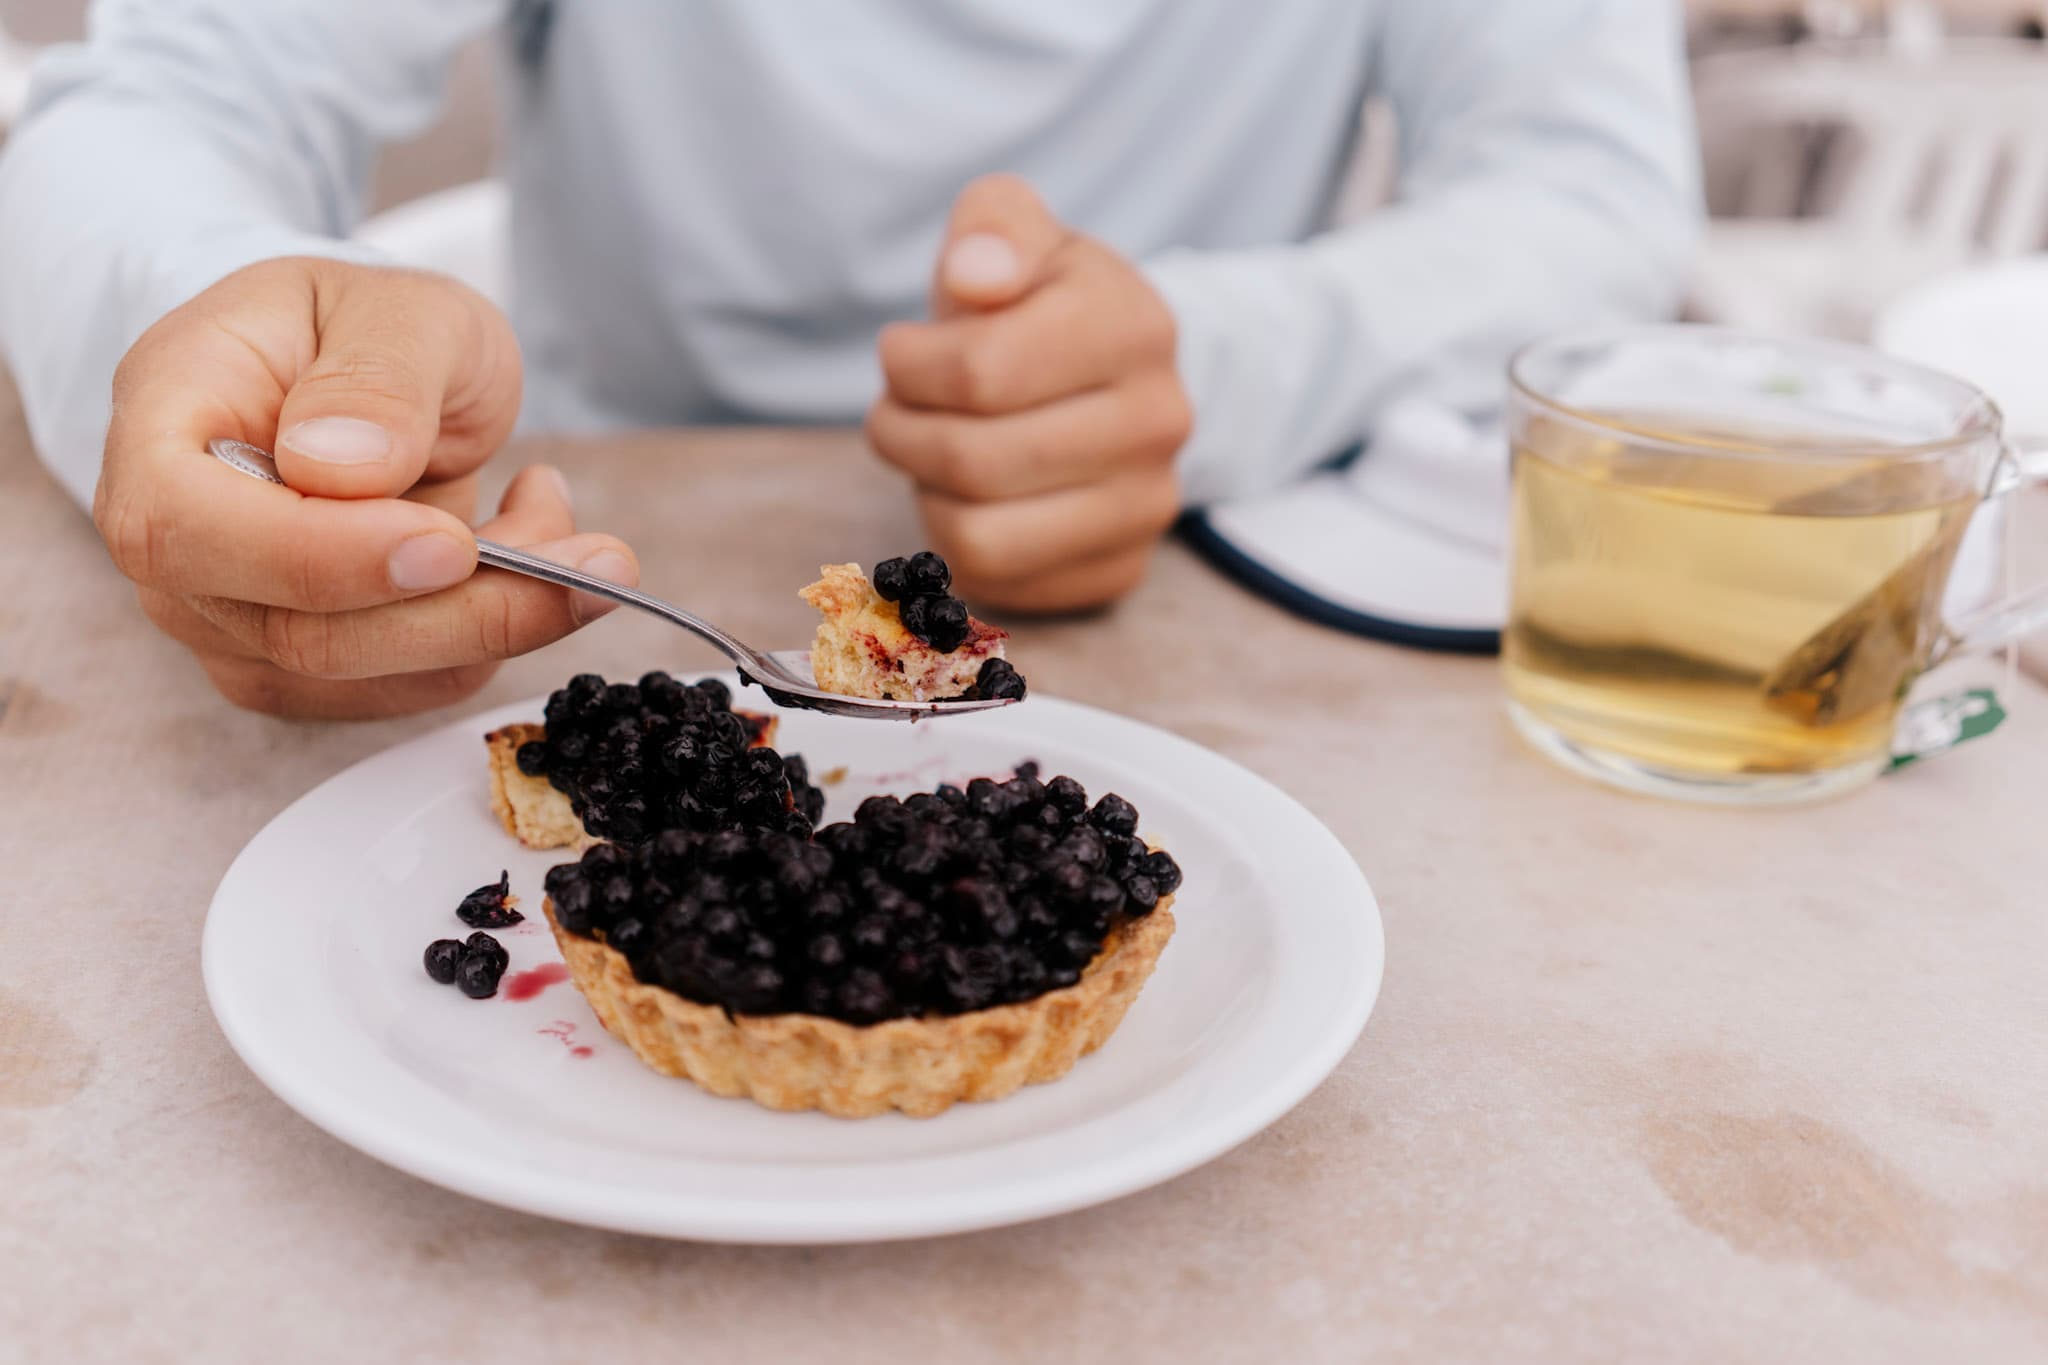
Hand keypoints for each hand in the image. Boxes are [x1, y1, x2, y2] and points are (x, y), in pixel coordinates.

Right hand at [95, 257, 639, 718]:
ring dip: (498, 621)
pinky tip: (528, 556)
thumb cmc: (363, 328)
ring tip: (572, 534)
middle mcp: (176, 539)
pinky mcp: (297, 666)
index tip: (448, 543)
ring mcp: (228, 615)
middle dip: (464, 610)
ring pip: (363, 674)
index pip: (186, 527)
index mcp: (164, 420)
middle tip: (598, 563)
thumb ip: (377, 378)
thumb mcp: (400, 309)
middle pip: (294, 630)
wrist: (370, 376)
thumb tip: (340, 468)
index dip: (319, 556)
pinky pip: (402, 687)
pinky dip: (489, 637)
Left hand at [866, 175, 1190, 612]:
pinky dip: (957, 544)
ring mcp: (1147, 506)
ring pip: (978, 536)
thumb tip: (978, 274)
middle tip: (896, 409)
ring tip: (927, 452)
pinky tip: (969, 498)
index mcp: (1133, 327)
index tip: (903, 351)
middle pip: (971, 460)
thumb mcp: (1015, 232)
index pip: (979, 372)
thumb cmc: (1040, 300)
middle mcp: (1158, 422)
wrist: (1112, 373)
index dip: (909, 365)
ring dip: (924, 493)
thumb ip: (992, 227)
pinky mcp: (1121, 569)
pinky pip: (1000, 583)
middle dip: (902, 433)